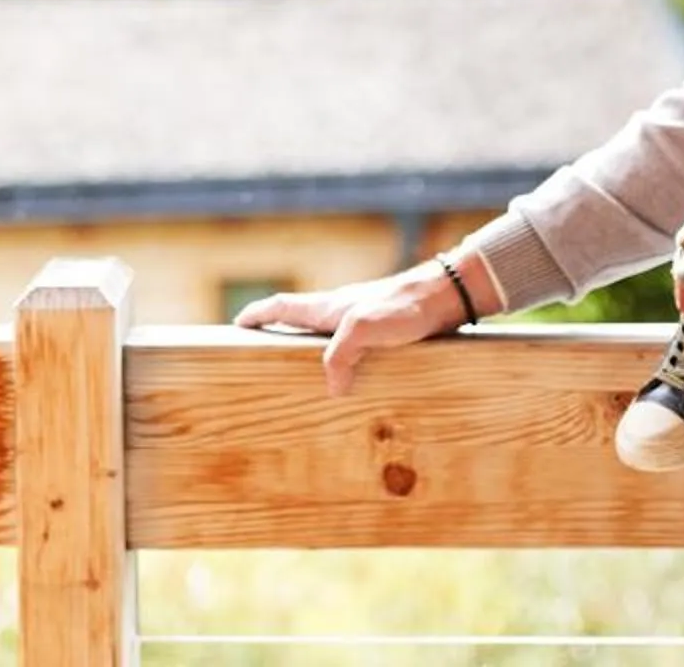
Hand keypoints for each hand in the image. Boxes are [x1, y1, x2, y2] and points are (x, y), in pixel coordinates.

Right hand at [230, 260, 479, 395]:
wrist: (446, 296)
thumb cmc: (404, 306)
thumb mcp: (364, 329)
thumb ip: (341, 355)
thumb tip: (331, 388)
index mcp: (328, 307)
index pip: (282, 307)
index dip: (258, 315)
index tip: (237, 324)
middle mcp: (341, 312)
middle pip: (300, 321)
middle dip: (279, 334)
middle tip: (263, 357)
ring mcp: (362, 322)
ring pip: (327, 337)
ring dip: (312, 351)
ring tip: (303, 380)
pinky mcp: (383, 334)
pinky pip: (353, 349)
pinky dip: (342, 362)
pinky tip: (351, 383)